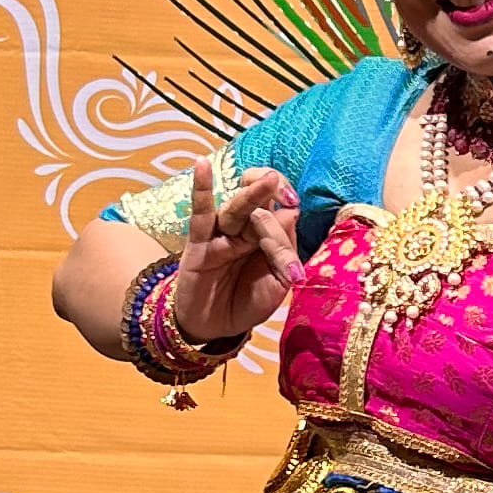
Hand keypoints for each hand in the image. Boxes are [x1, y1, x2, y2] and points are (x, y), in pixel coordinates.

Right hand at [171, 160, 298, 344]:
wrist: (214, 327)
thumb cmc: (246, 303)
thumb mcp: (275, 284)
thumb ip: (284, 252)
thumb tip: (290, 212)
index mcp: (269, 236)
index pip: (282, 217)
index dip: (290, 226)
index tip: (294, 256)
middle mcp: (247, 228)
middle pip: (260, 196)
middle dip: (276, 190)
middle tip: (288, 196)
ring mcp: (222, 232)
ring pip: (237, 205)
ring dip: (254, 193)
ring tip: (269, 180)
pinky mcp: (199, 241)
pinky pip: (201, 211)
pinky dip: (201, 188)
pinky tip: (202, 166)